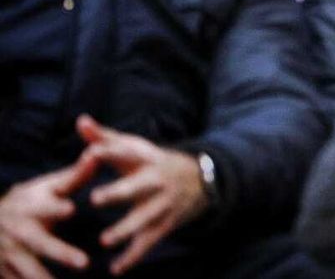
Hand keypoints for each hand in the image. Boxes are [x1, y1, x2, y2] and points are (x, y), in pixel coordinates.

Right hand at [0, 155, 97, 278]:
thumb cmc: (31, 201)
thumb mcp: (48, 187)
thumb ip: (75, 176)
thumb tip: (98, 152)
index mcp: (32, 207)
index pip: (44, 207)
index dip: (55, 208)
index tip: (70, 208)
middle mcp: (20, 231)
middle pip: (40, 244)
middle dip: (60, 253)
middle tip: (84, 263)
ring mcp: (9, 253)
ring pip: (26, 269)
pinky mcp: (4, 270)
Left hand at [76, 116, 206, 275]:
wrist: (203, 179)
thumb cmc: (154, 163)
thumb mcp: (136, 148)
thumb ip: (105, 138)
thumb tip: (80, 121)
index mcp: (147, 158)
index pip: (127, 152)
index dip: (110, 152)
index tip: (89, 154)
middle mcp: (157, 179)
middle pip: (138, 185)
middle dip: (119, 191)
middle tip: (96, 199)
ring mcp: (164, 203)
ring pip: (145, 217)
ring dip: (126, 229)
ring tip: (105, 240)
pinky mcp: (167, 223)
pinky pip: (149, 241)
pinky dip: (134, 256)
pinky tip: (116, 269)